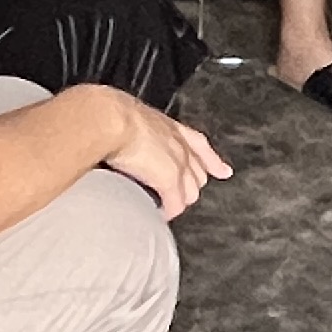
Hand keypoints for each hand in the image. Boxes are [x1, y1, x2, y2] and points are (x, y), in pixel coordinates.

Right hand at [94, 94, 230, 219]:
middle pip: (198, 174)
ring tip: (166, 208)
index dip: (212, 160)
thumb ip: (131, 129)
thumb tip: (116, 135)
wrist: (109, 119)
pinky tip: (159, 216)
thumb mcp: (127, 118)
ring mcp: (178, 163)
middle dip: (190, 187)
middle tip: (177, 197)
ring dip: (179, 202)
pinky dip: (167, 213)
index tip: (223, 171)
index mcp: (169, 127)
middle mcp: (179, 145)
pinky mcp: (169, 181)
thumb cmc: (108, 115)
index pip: (199, 145)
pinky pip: (175, 205)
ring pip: (191, 192)